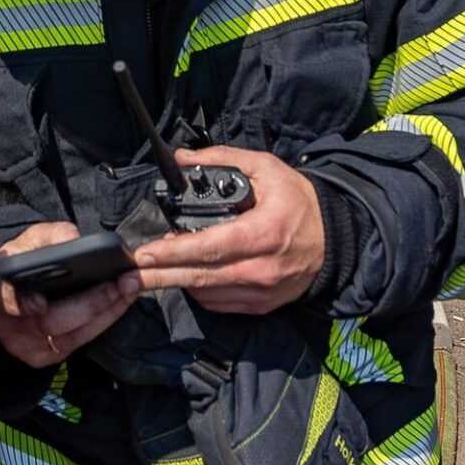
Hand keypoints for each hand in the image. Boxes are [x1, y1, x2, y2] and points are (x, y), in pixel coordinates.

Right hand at [0, 223, 140, 368]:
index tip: (40, 304)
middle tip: (123, 282)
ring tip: (131, 288)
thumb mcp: (29, 241)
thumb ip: (50, 234)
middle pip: (50, 321)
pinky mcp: (46, 356)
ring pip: (71, 335)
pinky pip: (80, 340)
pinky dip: (104, 320)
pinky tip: (121, 302)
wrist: (14, 290)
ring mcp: (27, 346)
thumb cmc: (23, 262)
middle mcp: (8, 325)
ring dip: (107, 311)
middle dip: (91, 302)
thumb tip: (72, 239)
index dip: (19, 304)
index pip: (3, 300)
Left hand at [131, 146, 325, 314]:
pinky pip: (220, 303)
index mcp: (262, 234)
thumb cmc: (299, 202)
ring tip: (154, 270)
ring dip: (177, 281)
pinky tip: (187, 276)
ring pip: (206, 292)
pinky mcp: (261, 305)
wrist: (335, 238)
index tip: (145, 254)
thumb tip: (183, 158)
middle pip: (199, 277)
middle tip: (129, 277)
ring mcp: (261, 292)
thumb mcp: (266, 168)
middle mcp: (260, 269)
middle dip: (159, 277)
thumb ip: (223, 158)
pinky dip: (200, 290)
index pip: (208, 248)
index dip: (172, 254)